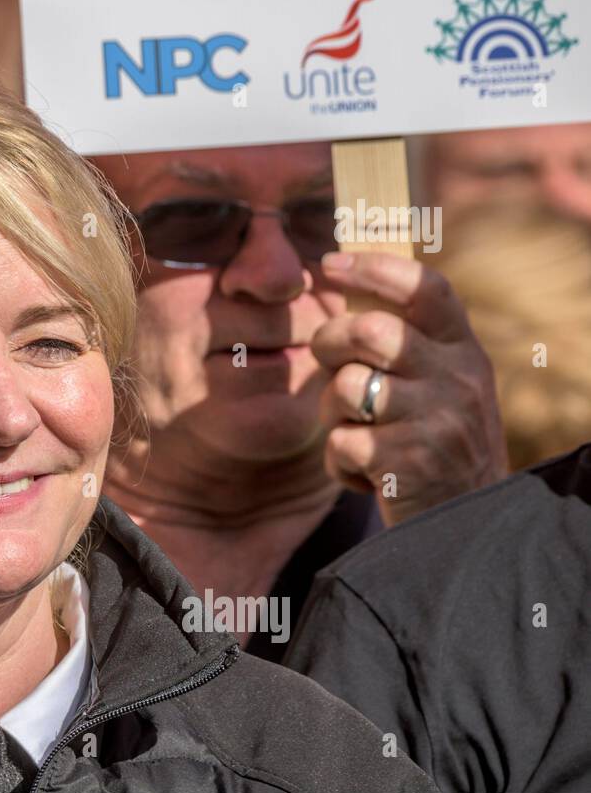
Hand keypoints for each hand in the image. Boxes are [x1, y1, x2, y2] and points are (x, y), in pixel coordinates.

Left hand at [312, 252, 507, 526]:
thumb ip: (409, 346)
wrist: (464, 529)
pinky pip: (339, 443)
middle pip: (371, 332)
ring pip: (346, 387)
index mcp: (465, 354)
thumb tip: (347, 289)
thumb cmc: (435, 449)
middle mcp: (458, 381)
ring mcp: (437, 422)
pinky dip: (338, 464)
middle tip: (326, 361)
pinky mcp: (408, 463)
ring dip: (332, 412)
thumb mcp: (441, 389)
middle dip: (330, 341)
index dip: (376, 268)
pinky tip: (365, 476)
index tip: (330, 263)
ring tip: (355, 434)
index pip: (427, 289)